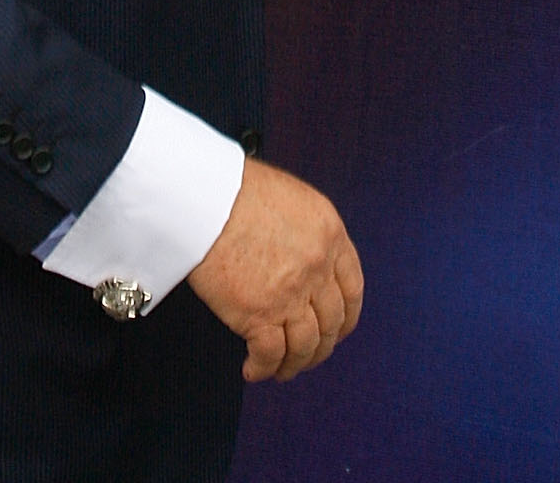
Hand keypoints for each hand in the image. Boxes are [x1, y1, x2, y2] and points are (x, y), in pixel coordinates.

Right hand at [187, 156, 362, 383]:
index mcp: (330, 235)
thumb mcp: (293, 200)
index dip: (346, 317)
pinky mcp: (259, 315)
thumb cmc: (236, 191)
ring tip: (279, 369)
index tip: (337, 330)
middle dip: (320, 347)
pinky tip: (253, 369)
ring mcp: (291, 294)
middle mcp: (318, 267)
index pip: (352, 289)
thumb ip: (307, 233)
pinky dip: (263, 368)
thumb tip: (303, 262)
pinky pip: (270, 355)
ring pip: (304, 346)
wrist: (207, 198)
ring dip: (294, 364)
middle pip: (331, 323)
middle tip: (306, 355)